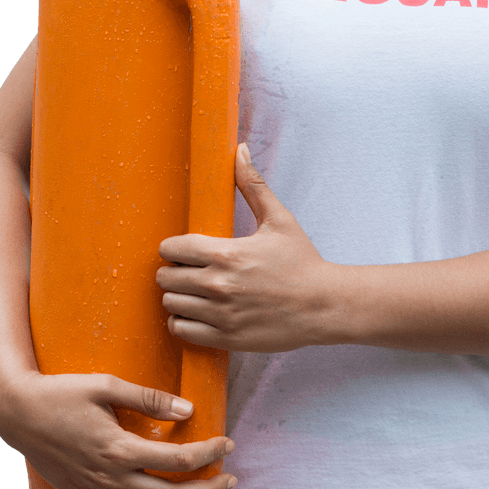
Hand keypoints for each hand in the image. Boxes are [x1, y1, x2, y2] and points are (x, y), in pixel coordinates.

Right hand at [0, 371, 235, 488]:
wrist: (18, 414)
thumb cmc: (63, 393)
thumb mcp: (106, 385)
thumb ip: (149, 398)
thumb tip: (189, 408)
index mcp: (118, 449)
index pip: (176, 460)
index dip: (208, 454)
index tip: (228, 444)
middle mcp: (108, 480)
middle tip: (230, 481)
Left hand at [157, 143, 335, 352]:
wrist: (323, 305)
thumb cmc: (301, 261)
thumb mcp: (279, 219)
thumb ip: (253, 185)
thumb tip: (239, 149)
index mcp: (227, 254)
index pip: (172, 249)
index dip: (173, 248)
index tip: (185, 250)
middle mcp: (218, 285)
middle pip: (165, 278)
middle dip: (174, 271)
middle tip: (190, 270)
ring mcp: (220, 315)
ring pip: (170, 305)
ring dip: (178, 297)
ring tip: (194, 291)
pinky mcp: (225, 338)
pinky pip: (181, 330)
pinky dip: (183, 322)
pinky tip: (199, 312)